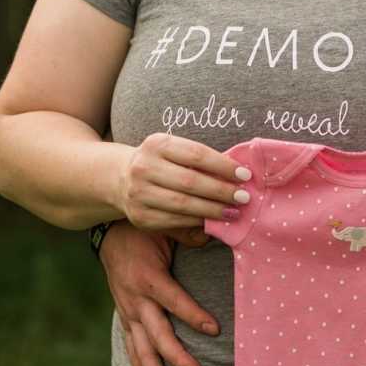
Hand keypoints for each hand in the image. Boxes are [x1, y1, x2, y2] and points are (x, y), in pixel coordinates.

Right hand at [99, 221, 219, 365]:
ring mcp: (128, 313)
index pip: (173, 300)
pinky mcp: (126, 319)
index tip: (215, 329)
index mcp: (148, 277)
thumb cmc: (143, 229)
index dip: (193, 315)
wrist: (109, 233)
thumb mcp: (164, 226)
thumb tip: (214, 232)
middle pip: (157, 335)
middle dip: (177, 357)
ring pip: (142, 351)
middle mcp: (135, 299)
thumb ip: (188, 232)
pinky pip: (132, 351)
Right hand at [118, 132, 252, 230]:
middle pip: (190, 181)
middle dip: (222, 191)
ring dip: (213, 210)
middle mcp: (144, 167)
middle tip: (244, 197)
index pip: (196, 154)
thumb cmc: (161, 162)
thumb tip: (238, 175)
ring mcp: (139, 193)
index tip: (245, 175)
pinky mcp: (140, 217)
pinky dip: (197, 221)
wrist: (120, 178)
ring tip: (234, 211)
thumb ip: (200, 160)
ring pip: (183, 204)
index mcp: (157, 144)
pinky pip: (175, 221)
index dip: (223, 166)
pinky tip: (213, 221)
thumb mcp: (174, 150)